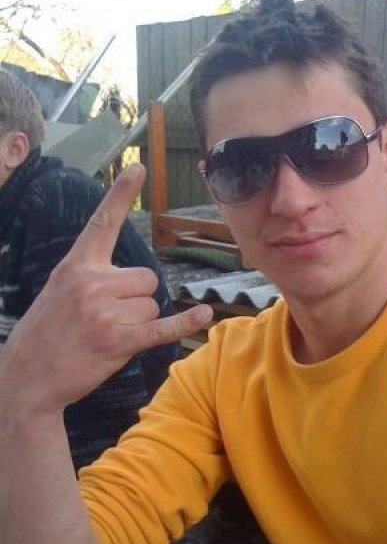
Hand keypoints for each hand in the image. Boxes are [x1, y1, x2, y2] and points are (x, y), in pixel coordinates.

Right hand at [0, 164, 212, 417]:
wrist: (27, 377)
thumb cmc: (47, 332)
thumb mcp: (59, 290)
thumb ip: (92, 276)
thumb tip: (136, 281)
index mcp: (76, 265)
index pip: (102, 223)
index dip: (121, 194)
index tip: (139, 166)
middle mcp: (90, 282)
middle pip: (147, 279)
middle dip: (137, 300)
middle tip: (107, 320)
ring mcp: (104, 311)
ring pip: (152, 306)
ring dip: (139, 324)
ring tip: (106, 336)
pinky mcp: (117, 340)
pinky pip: (159, 327)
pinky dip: (183, 324)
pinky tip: (202, 316)